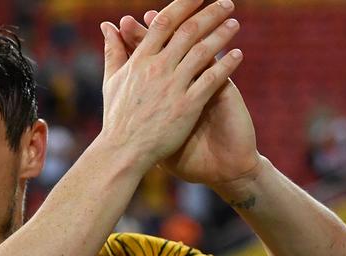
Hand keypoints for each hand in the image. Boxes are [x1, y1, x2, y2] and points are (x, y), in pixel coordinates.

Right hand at [100, 0, 244, 173]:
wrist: (124, 150)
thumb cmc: (116, 118)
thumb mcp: (112, 80)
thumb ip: (113, 51)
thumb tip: (108, 27)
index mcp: (139, 61)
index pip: (163, 23)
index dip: (183, 5)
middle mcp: (157, 68)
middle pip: (188, 31)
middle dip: (209, 13)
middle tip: (226, 2)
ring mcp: (173, 86)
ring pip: (202, 51)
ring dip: (221, 34)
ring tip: (235, 22)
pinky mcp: (187, 105)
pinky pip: (211, 79)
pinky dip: (226, 64)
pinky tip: (238, 54)